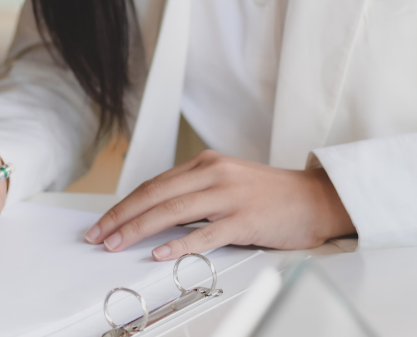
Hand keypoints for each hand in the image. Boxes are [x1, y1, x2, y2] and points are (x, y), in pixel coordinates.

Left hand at [85, 150, 355, 260]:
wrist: (317, 199)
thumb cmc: (272, 196)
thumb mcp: (229, 182)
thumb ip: (196, 193)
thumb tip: (156, 216)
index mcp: (207, 163)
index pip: (155, 184)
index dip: (125, 204)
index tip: (104, 222)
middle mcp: (215, 174)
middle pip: (156, 195)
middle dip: (122, 216)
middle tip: (98, 235)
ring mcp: (230, 196)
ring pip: (172, 211)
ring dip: (138, 229)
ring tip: (116, 243)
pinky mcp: (245, 220)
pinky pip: (205, 234)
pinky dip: (179, 244)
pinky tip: (159, 253)